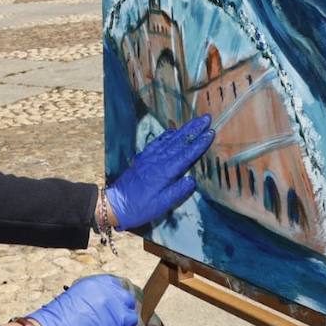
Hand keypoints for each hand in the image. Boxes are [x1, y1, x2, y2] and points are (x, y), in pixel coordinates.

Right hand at [27, 275, 136, 325]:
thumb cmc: (58, 318)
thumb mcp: (77, 294)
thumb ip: (95, 293)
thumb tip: (105, 298)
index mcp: (101, 284)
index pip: (120, 285)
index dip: (117, 295)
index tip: (115, 301)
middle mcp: (113, 298)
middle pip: (128, 301)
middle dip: (121, 308)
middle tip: (111, 316)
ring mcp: (118, 318)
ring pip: (130, 319)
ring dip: (121, 324)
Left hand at [107, 115, 213, 230]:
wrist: (115, 204)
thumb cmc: (140, 208)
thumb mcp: (161, 205)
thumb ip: (177, 191)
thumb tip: (192, 180)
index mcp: (164, 172)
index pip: (186, 154)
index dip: (199, 144)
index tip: (211, 133)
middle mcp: (157, 160)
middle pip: (179, 141)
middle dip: (194, 129)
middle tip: (206, 118)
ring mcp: (149, 157)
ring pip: (169, 139)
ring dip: (183, 129)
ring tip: (195, 121)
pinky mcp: (142, 158)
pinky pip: (157, 142)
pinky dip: (167, 135)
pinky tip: (172, 131)